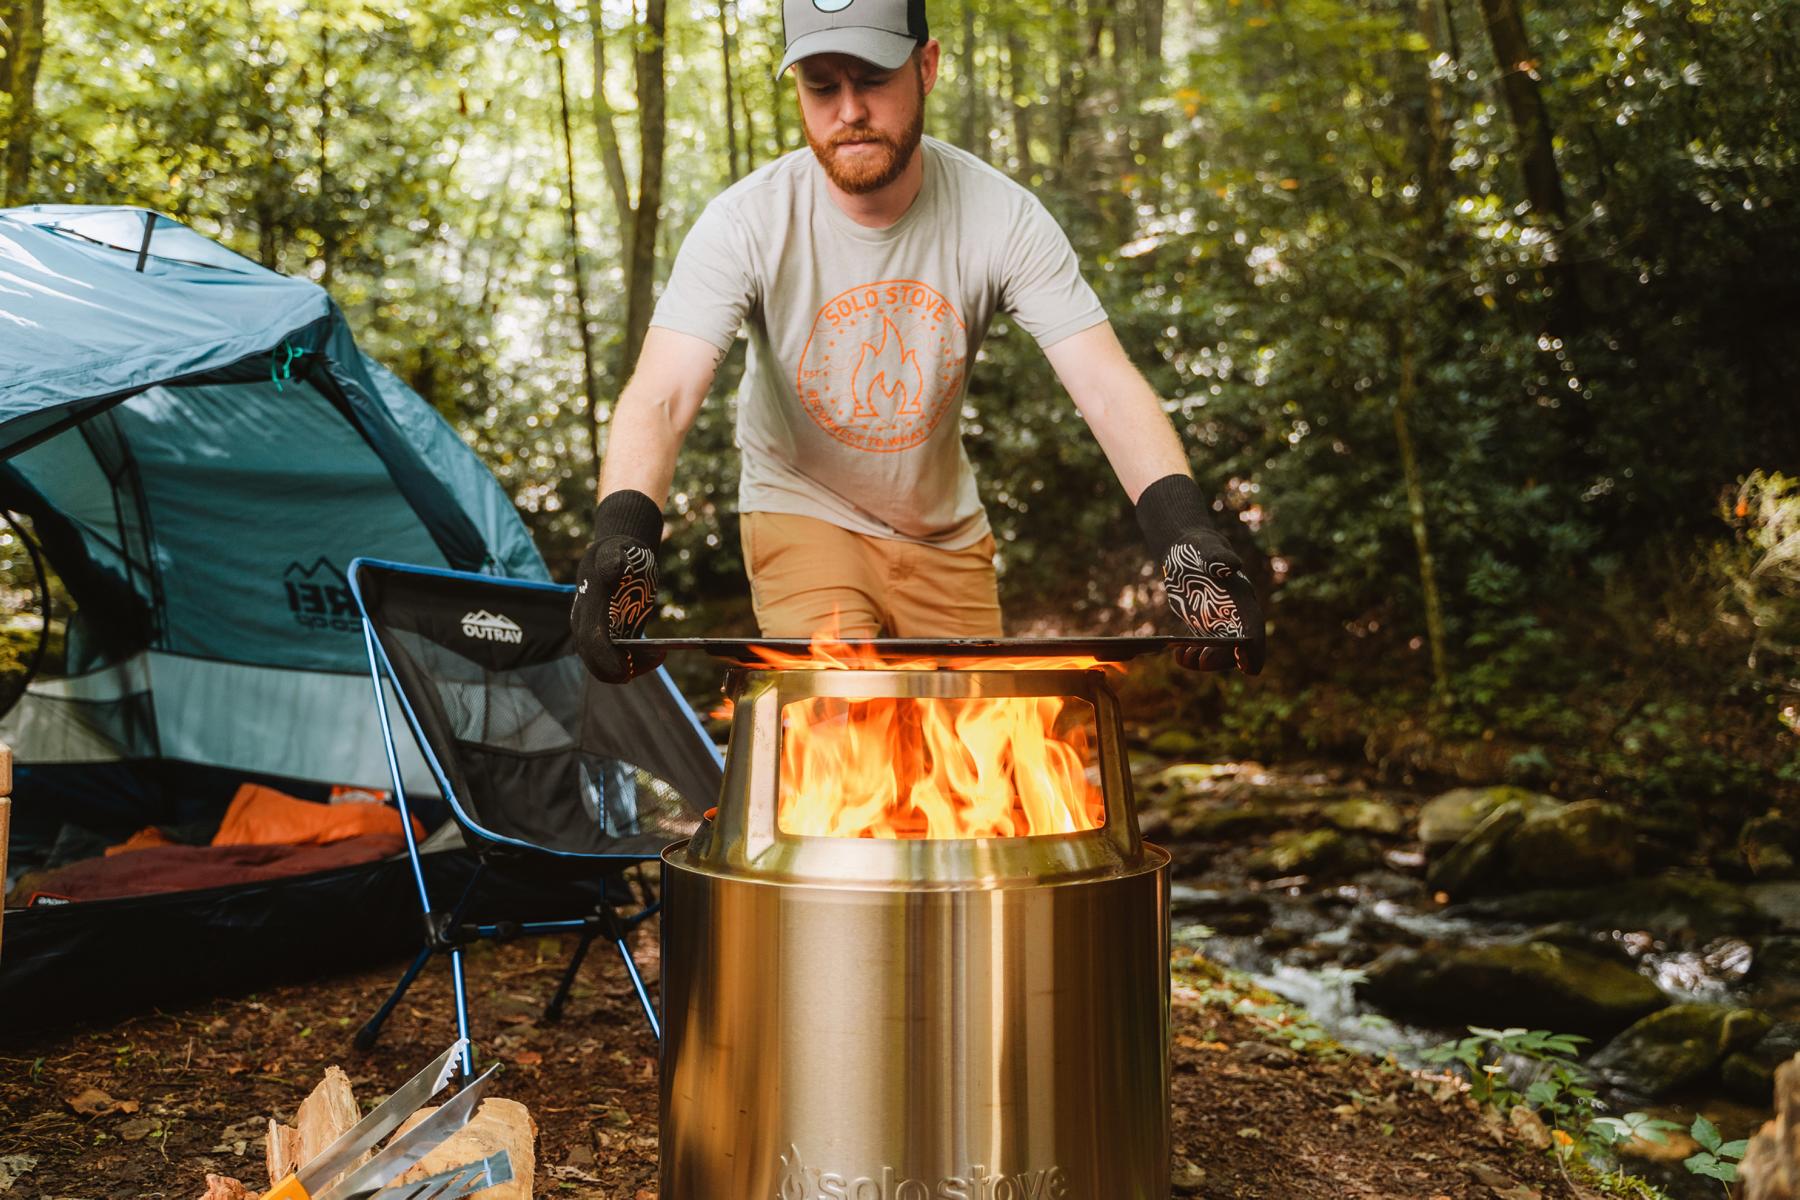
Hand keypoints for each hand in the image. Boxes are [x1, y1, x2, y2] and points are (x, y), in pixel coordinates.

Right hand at [570, 491, 666, 683]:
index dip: (607, 658)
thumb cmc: (618, 552)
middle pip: (594, 661)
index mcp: (588, 608)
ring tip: (658, 656)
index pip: (591, 641)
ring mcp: (594, 633)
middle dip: (618, 670)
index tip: (627, 668)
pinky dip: (635, 664)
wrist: (616, 554)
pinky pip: (615, 660)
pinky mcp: (608, 637)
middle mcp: (585, 625)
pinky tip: (656, 655)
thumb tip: (613, 571)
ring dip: (630, 668)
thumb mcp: (616, 550)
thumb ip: (613, 560)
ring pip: (604, 665)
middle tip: (650, 662)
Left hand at [1135, 474, 1265, 674]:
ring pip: (1221, 653)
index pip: (1254, 628)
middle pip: (1238, 647)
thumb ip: (1219, 558)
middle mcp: (1236, 615)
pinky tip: (1178, 654)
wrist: (1187, 552)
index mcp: (1242, 599)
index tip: (1249, 668)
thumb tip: (1232, 565)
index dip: (1255, 650)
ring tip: (1184, 657)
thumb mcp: (1206, 551)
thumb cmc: (1199, 549)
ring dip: (1206, 661)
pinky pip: (1205, 649)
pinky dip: (1194, 656)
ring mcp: (1221, 622)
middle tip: (1201, 660)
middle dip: (1222, 659)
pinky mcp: (1206, 627)